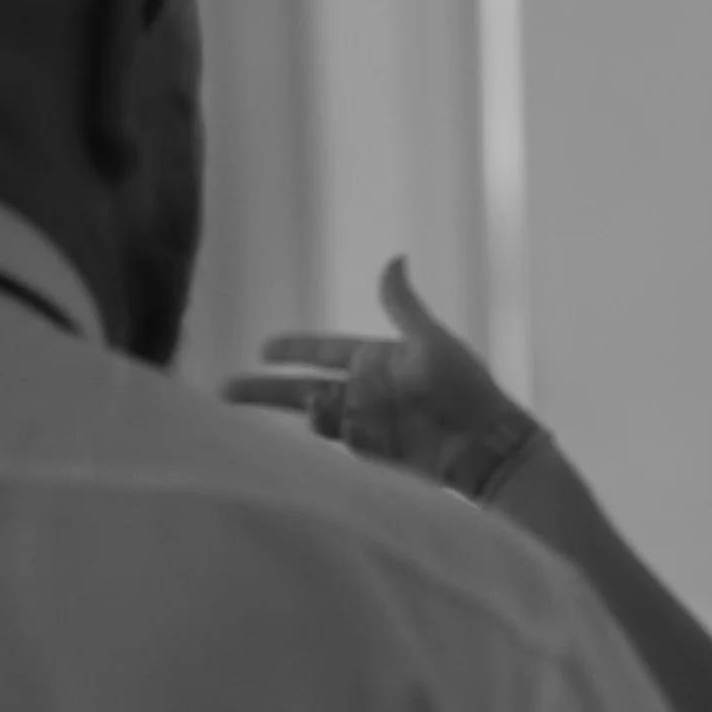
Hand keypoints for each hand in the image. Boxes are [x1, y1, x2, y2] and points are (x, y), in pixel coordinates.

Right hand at [225, 257, 540, 500]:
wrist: (486, 442)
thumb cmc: (466, 386)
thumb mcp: (431, 341)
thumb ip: (402, 305)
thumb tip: (395, 258)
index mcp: (377, 360)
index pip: (323, 352)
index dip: (293, 350)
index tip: (262, 348)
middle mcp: (366, 392)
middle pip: (303, 389)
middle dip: (266, 391)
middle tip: (225, 392)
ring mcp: (369, 423)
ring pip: (318, 416)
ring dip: (303, 411)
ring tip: (310, 410)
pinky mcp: (375, 453)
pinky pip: (340, 440)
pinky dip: (329, 431)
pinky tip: (329, 423)